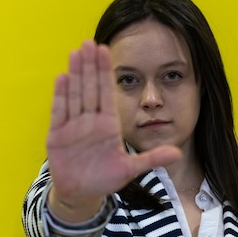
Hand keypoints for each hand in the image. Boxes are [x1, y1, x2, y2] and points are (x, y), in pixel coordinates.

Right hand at [46, 40, 180, 219]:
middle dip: (90, 66)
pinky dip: (60, 96)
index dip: (105, 72)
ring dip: (75, 74)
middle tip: (89, 42)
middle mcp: (91, 120)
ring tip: (75, 52)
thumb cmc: (105, 178)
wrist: (81, 193)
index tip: (106, 50)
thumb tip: (179, 154)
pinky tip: (62, 77)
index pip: (107, 92)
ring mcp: (73, 126)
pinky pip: (60, 111)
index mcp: (109, 124)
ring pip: (75, 94)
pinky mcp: (58, 135)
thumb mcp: (130, 169)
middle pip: (90, 88)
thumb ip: (152, 160)